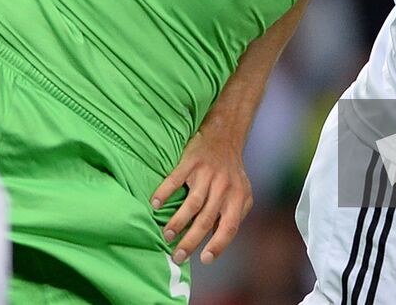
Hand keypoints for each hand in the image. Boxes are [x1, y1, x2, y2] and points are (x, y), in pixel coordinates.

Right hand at [151, 128, 253, 264]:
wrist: (225, 135)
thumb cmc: (231, 172)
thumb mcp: (241, 194)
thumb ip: (233, 216)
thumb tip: (216, 241)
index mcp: (237, 197)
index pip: (230, 227)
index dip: (218, 244)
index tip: (204, 259)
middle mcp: (224, 187)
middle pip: (206, 220)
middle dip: (190, 241)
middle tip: (176, 256)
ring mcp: (208, 173)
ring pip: (192, 203)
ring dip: (178, 222)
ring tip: (166, 235)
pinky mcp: (192, 161)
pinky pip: (176, 179)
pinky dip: (165, 192)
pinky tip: (155, 204)